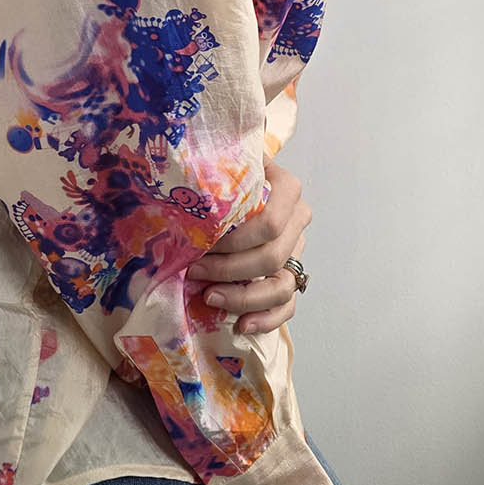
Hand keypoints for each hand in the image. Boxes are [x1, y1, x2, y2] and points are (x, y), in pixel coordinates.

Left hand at [185, 157, 309, 336]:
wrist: (237, 184)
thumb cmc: (225, 173)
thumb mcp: (222, 159)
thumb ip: (215, 163)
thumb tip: (185, 171)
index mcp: (287, 189)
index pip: (270, 223)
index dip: (236, 240)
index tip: (202, 245)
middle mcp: (298, 220)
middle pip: (272, 256)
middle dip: (229, 269)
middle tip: (194, 270)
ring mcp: (296, 250)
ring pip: (282, 285)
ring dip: (244, 296)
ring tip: (210, 297)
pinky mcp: (290, 275)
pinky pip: (287, 304)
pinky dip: (266, 318)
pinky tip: (242, 325)